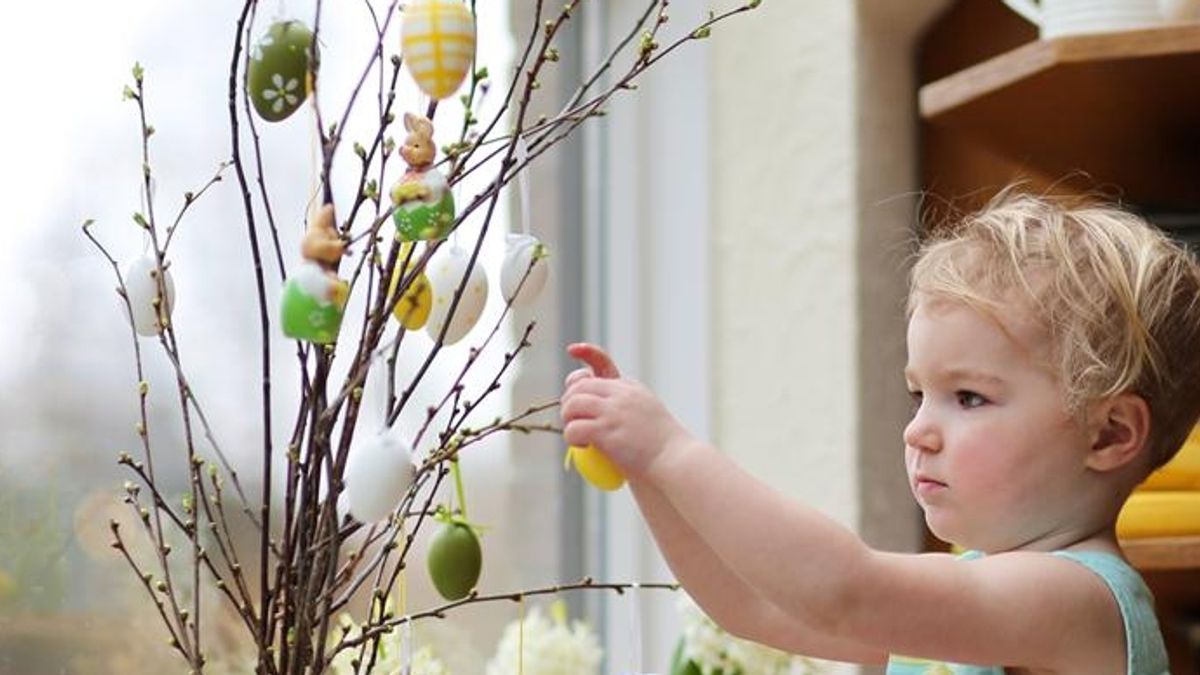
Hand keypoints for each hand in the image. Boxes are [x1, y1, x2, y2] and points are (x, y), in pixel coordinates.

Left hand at [560, 343, 689, 477]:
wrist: (676, 460)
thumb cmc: (663, 447)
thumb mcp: (647, 415)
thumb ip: (626, 408)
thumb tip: (599, 413)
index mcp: (631, 389)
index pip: (602, 362)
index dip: (585, 353)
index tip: (572, 349)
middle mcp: (622, 395)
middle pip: (579, 385)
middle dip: (568, 401)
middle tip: (571, 419)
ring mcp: (613, 411)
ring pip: (572, 404)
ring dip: (567, 419)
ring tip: (575, 434)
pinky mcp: (606, 431)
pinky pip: (574, 428)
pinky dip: (571, 437)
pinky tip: (582, 446)